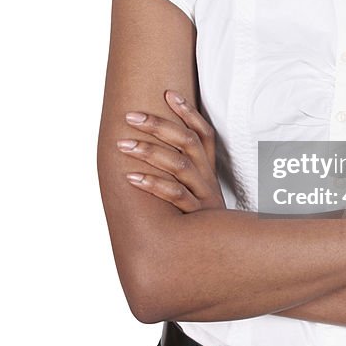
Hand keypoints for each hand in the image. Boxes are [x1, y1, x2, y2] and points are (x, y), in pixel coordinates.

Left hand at [117, 90, 224, 212]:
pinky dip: (152, 184)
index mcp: (208, 168)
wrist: (223, 252)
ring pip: (179, 165)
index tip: (168, 93)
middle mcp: (206, 177)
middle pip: (187, 142)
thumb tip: (149, 147)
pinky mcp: (194, 215)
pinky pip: (173, 195)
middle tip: (131, 115)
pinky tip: (131, 178)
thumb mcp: (198, 191)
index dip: (188, 112)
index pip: (203, 132)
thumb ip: (180, 170)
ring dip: (149, 152)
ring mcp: (202, 195)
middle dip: (159, 125)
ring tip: (122, 144)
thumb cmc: (201, 218)